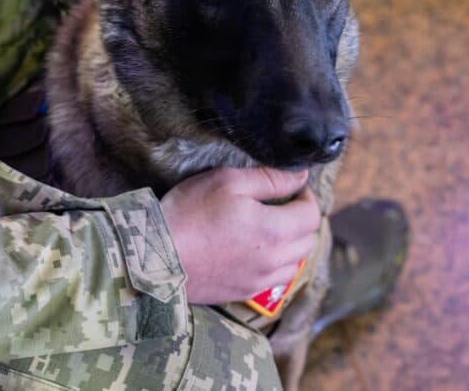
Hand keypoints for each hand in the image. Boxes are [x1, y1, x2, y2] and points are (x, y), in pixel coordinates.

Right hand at [159, 167, 319, 304]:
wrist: (157, 256)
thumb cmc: (190, 213)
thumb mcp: (227, 182)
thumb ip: (268, 178)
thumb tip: (300, 176)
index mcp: (275, 230)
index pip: (311, 214)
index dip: (305, 197)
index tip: (292, 188)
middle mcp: (274, 260)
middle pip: (307, 241)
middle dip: (300, 221)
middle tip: (281, 206)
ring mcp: (259, 280)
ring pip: (293, 264)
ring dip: (290, 246)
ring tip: (269, 231)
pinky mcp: (243, 292)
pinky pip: (273, 280)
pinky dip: (273, 265)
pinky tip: (253, 253)